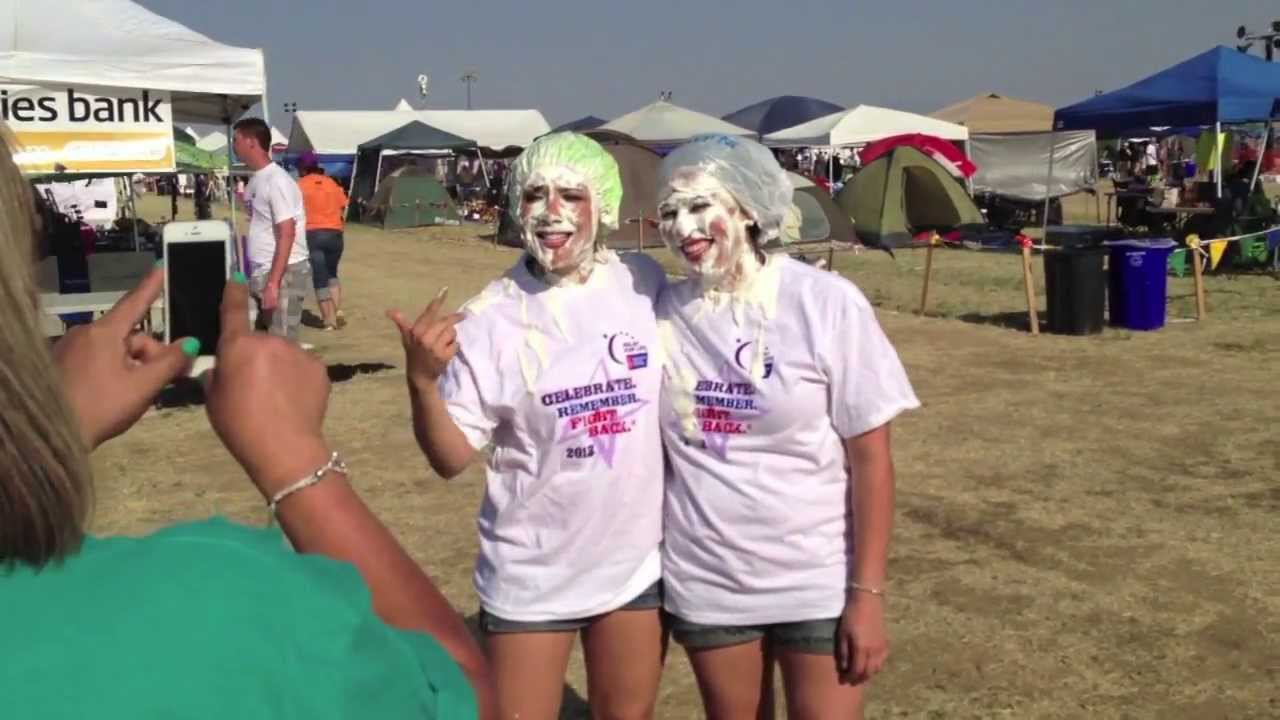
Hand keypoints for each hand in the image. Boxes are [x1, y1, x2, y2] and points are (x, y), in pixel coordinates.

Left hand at [52, 267, 195, 448]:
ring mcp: (70, 348)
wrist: (52, 432)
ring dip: (134, 365)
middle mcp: (85, 333)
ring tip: (141, 393)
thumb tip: (191, 343)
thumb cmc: (101, 406)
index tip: (161, 266)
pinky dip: (115, 371)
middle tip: (168, 380)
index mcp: (104, 333)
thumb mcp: (143, 387)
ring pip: (115, 350)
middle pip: (130, 336)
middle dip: (151, 354)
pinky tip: (118, 393)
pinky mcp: (61, 364)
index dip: (151, 286)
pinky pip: (98, 359)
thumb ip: (170, 363)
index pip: (135, 303)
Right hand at [204, 274, 331, 495]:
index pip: (234, 310)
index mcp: (238, 345)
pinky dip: (299, 379)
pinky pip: (303, 367)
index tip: (236, 277)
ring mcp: (298, 351)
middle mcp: (269, 340)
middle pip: (260, 343)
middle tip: (255, 388)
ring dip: (280, 368)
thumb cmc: (241, 425)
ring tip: (277, 399)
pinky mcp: (319, 366)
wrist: (284, 446)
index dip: (233, 293)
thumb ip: (217, 375)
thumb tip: (222, 367)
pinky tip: (295, 401)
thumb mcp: (214, 400)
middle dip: (257, 358)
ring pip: (284, 354)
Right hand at [386, 288, 464, 387]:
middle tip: (463, 316)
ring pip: (452, 332)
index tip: (445, 289)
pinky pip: (456, 344)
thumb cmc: (413, 354)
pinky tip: (446, 352)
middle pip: (445, 322)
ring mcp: (435, 347)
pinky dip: (454, 347)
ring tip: (444, 343)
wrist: (419, 375)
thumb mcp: (406, 338)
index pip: (429, 312)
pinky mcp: (444, 356)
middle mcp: (425, 338)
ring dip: (452, 336)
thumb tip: (389, 311)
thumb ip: (402, 323)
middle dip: (454, 319)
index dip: (437, 301)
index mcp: (417, 331)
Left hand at [836, 593, 888, 684]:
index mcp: (861, 649)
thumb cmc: (851, 615)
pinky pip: (883, 660)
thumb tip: (843, 668)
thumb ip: (843, 652)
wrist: (867, 600)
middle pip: (868, 672)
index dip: (850, 678)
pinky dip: (877, 665)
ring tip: (860, 674)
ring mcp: (881, 647)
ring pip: (877, 668)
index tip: (844, 680)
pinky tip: (870, 663)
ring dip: (869, 673)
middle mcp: (874, 651)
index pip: (857, 671)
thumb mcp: (842, 633)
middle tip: (852, 681)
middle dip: (860, 679)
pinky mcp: (886, 642)